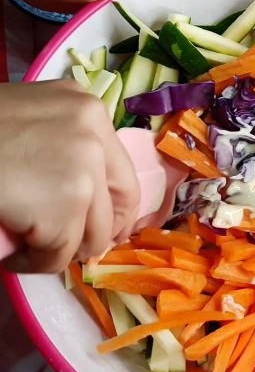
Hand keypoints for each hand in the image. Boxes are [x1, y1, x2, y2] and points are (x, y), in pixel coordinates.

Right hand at [0, 81, 140, 272]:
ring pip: (91, 235)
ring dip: (61, 250)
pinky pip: (58, 254)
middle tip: (75, 251)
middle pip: (119, 203)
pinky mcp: (66, 205)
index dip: (117, 207)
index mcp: (87, 108)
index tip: (107, 228)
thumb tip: (84, 194)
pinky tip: (16, 256)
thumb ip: (61, 143)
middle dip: (100, 234)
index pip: (121, 169)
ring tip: (29, 247)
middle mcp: (94, 133)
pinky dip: (36, 263)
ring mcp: (84, 169)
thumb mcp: (30, 119)